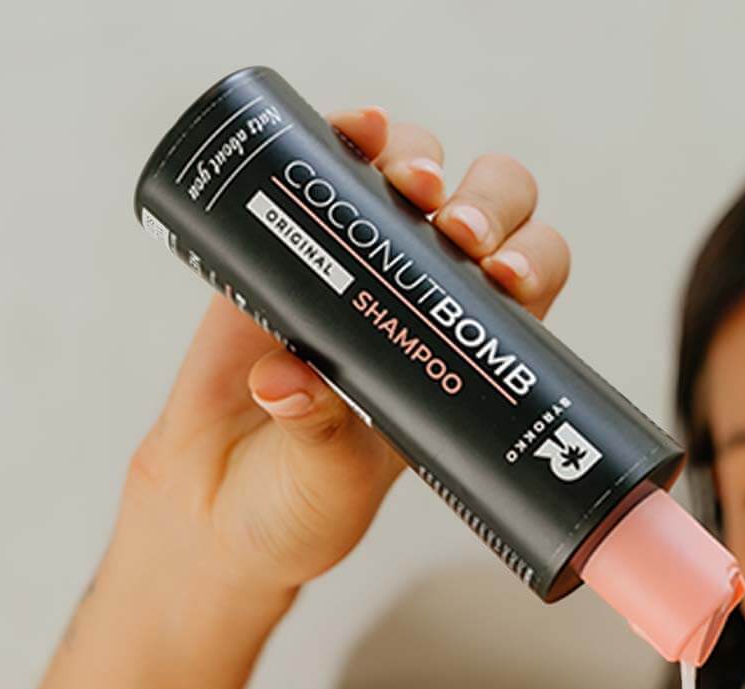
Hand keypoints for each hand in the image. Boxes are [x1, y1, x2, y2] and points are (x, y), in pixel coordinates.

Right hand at [117, 106, 571, 600]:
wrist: (212, 505)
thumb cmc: (298, 505)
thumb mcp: (327, 479)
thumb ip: (318, 429)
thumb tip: (287, 380)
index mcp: (458, 360)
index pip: (525, 290)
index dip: (531, 264)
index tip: (507, 277)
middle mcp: (419, 303)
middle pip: (481, 218)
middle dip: (487, 206)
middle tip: (458, 233)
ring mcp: (354, 269)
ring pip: (411, 180)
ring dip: (420, 160)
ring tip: (406, 180)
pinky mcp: (284, 250)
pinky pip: (321, 176)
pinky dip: (343, 139)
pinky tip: (354, 127)